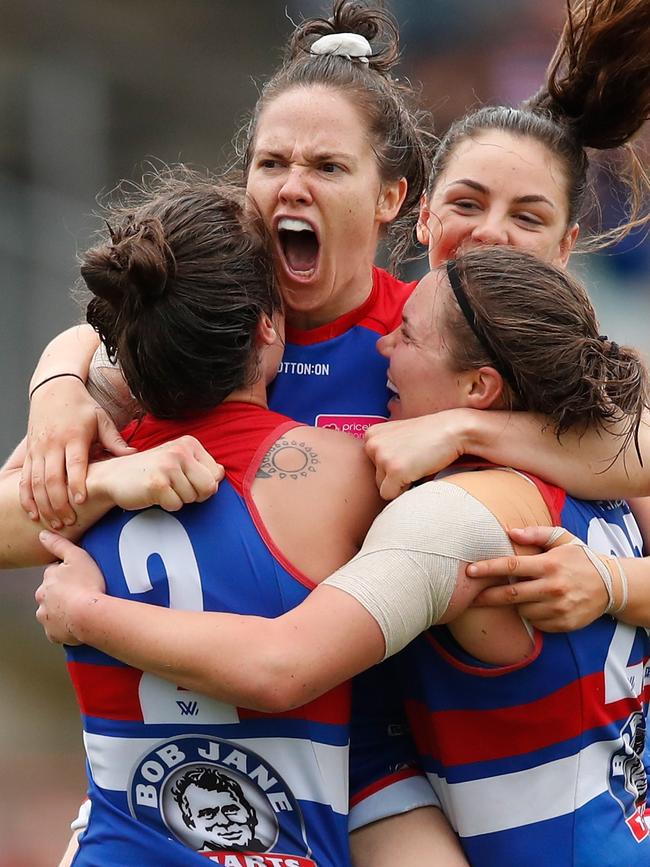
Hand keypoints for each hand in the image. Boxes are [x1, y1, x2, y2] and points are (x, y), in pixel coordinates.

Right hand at [22, 377, 134, 527]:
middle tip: (68, 521)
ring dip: (43, 505)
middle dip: (58, 503)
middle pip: (51, 478)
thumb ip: (115, 439)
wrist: (54, 389)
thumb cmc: (82, 406)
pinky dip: (26, 497)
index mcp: (74, 437)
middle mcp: (53, 444)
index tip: (80, 502)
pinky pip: (24, 479)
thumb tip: (133, 455)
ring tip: (54, 522)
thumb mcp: (101, 419)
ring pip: (36, 482)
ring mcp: (39, 450)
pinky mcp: (30, 453)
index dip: (76, 484)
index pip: (74, 465)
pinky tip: (32, 512)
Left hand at [35, 531, 105, 643]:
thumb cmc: (86, 585)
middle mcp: (42, 598)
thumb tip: (43, 535)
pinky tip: (79, 622)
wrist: (89, 615)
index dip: (68, 574)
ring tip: (82, 608)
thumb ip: (59, 544)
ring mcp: (46, 617)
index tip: (80, 577)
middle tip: (83, 593)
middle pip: (52, 593)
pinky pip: (58, 629)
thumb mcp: (77, 556)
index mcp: (48, 579)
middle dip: (63, 593)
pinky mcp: (53, 633)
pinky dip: (66, 626)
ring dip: (64, 609)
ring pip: (53, 611)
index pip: (54, 574)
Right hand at [96, 435, 223, 510]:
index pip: (217, 473)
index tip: (185, 480)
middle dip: (195, 495)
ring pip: (192, 498)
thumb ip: (201, 466)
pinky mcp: (158, 484)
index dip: (204, 485)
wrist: (114, 476)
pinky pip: (177, 506)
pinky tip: (154, 495)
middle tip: (175, 489)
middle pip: (209, 487)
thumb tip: (221, 473)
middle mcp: (180, 451)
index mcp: (189, 443)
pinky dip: (166, 506)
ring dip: (178, 499)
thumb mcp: (177, 462)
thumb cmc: (149, 471)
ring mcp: (168, 466)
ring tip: (162, 488)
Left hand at [365, 413, 465, 499]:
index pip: (372, 465)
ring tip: (417, 465)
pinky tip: (418, 472)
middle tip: (413, 461)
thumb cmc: (430, 436)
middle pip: (375, 478)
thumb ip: (383, 450)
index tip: (407, 454)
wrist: (453, 430)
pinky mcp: (394, 470)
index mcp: (370, 435)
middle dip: (394, 476)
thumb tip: (376, 478)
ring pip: (382, 487)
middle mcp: (371, 444)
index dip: (391, 466)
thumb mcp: (398, 436)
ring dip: (400, 483)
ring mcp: (382, 457)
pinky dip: (405, 490)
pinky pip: (390, 495)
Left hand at [466, 526, 609, 630]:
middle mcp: (553, 587)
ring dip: (516, 605)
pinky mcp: (564, 624)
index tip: (469, 571)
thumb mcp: (563, 539)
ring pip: (522, 611)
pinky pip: (536, 623)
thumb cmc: (581, 558)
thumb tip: (509, 531)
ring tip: (522, 595)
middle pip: (510, 595)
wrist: (613, 586)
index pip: (511, 566)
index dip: (488, 569)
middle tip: (470, 597)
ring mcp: (559, 608)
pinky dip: (532, 615)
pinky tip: (538, 605)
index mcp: (549, 565)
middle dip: (487, 597)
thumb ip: (536, 533)